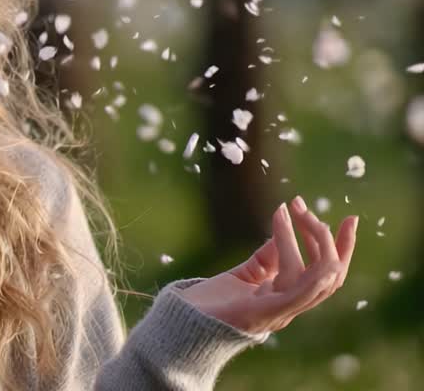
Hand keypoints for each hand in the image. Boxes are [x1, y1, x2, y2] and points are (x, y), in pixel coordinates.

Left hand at [175, 195, 356, 334]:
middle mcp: (289, 308)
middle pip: (330, 275)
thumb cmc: (209, 304)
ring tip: (295, 213)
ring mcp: (280, 313)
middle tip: (307, 207)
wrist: (182, 324)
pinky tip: (302, 240)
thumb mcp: (243, 275)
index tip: (349, 218)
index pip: (327, 273)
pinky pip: (300, 292)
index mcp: (287, 299)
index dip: (342, 248)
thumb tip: (282, 232)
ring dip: (310, 240)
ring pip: (316, 276)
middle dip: (331, 240)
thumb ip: (265, 259)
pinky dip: (309, 268)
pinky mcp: (265, 314)